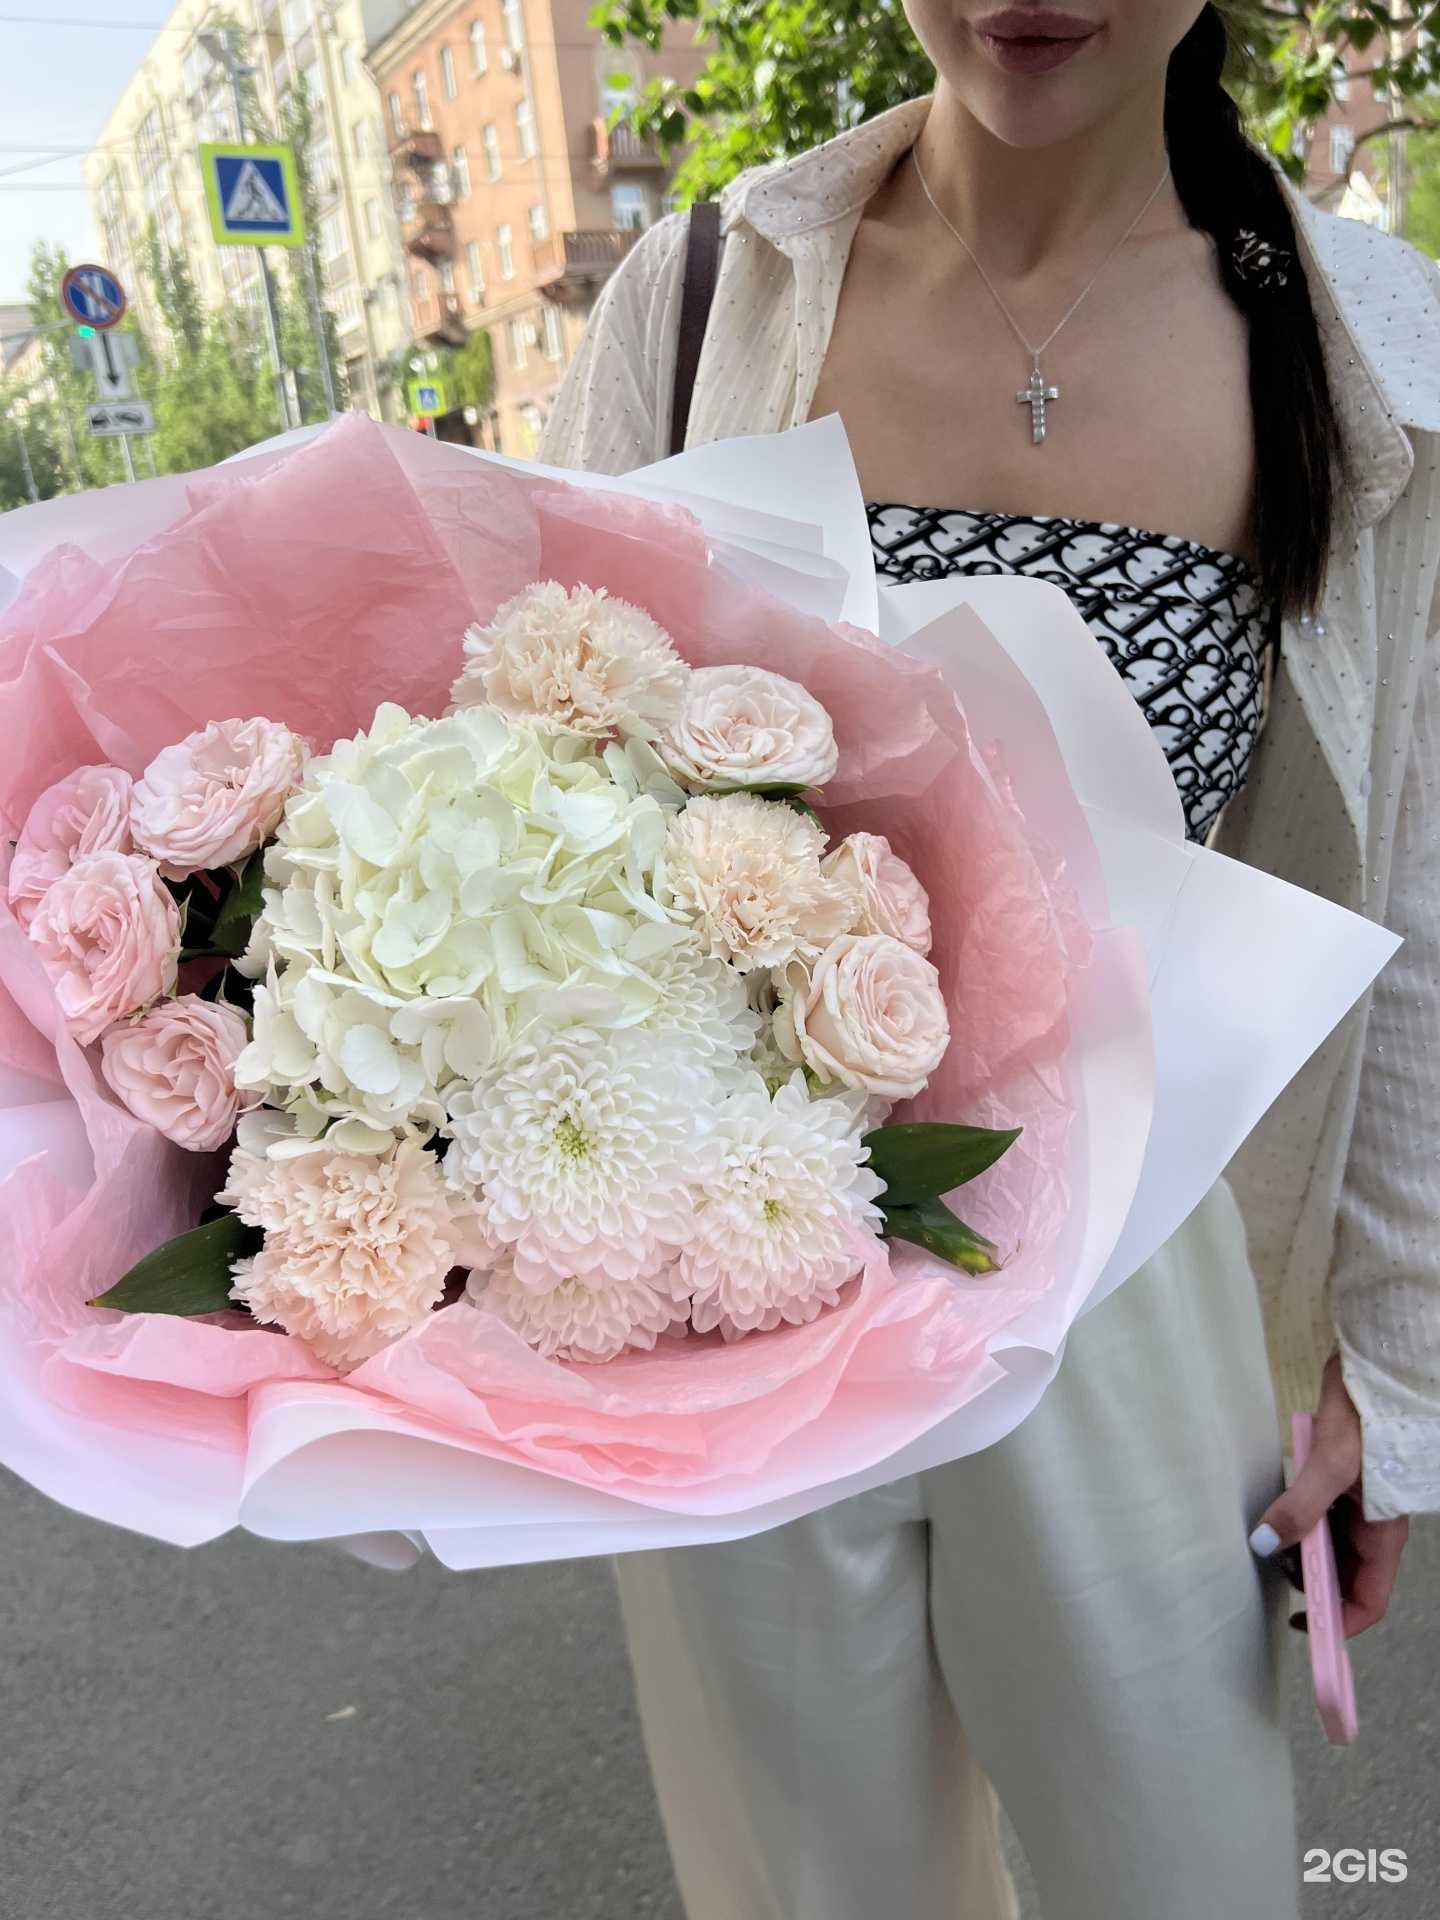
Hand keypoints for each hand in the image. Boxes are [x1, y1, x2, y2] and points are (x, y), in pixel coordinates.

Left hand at [1249, 1353, 1408, 1638]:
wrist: (1376, 1370)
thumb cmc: (1368, 1419)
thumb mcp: (1332, 1465)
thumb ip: (1301, 1506)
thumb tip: (1266, 1545)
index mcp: (1384, 1534)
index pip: (1369, 1599)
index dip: (1340, 1622)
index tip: (1302, 1627)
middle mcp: (1375, 1526)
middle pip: (1347, 1577)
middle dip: (1314, 1585)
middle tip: (1273, 1575)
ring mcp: (1360, 1504)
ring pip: (1332, 1547)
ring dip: (1305, 1553)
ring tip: (1270, 1543)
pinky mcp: (1343, 1482)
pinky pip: (1323, 1516)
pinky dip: (1302, 1523)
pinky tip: (1278, 1512)